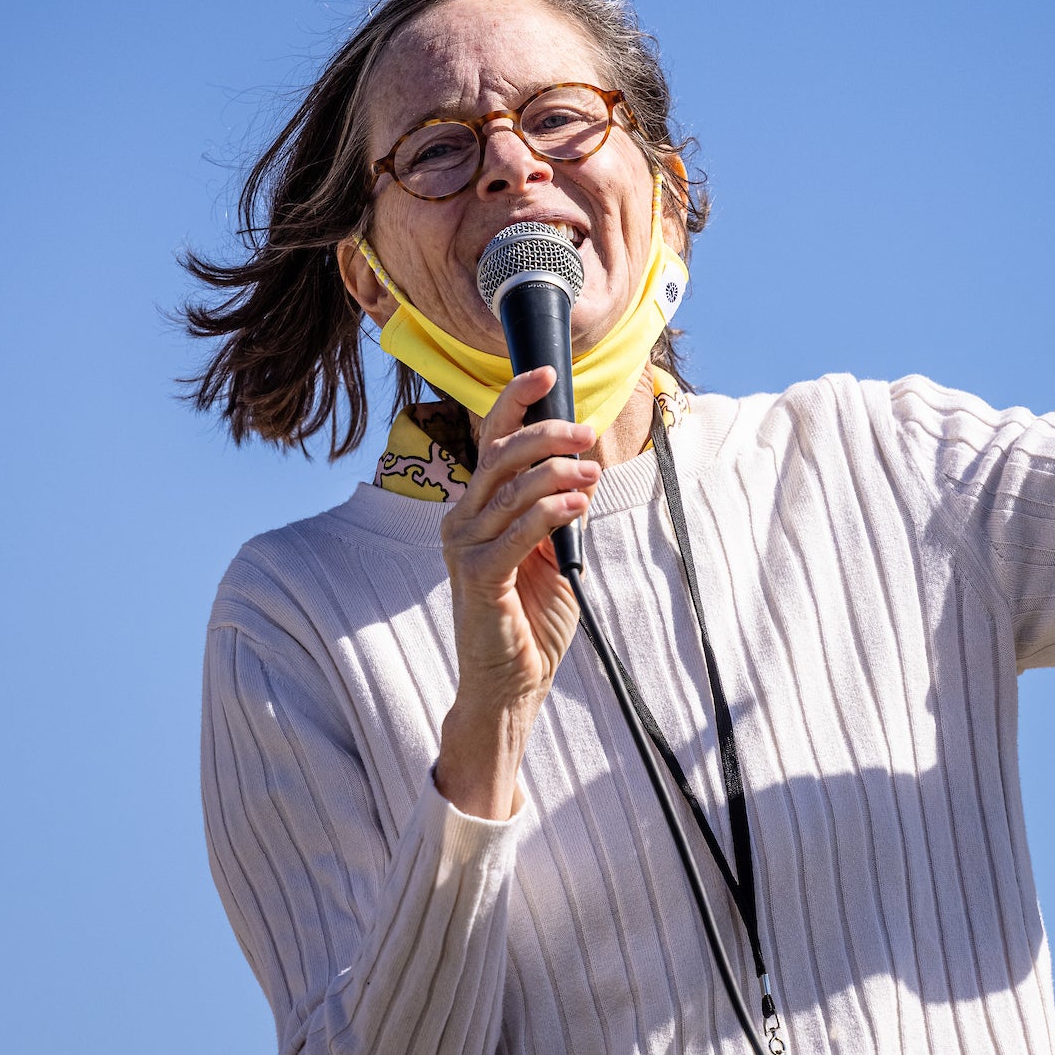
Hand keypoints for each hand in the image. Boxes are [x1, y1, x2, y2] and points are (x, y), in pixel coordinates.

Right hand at [432, 366, 599, 819]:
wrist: (512, 682)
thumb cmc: (531, 618)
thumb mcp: (555, 552)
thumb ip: (563, 510)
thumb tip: (587, 464)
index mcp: (479, 508)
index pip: (492, 441)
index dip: (515, 403)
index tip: (544, 372)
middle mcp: (463, 520)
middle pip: (500, 455)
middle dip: (546, 434)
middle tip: (586, 432)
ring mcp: (466, 548)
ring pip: (511, 489)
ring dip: (556, 473)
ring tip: (591, 470)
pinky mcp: (479, 578)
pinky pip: (517, 533)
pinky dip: (550, 513)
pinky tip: (578, 505)